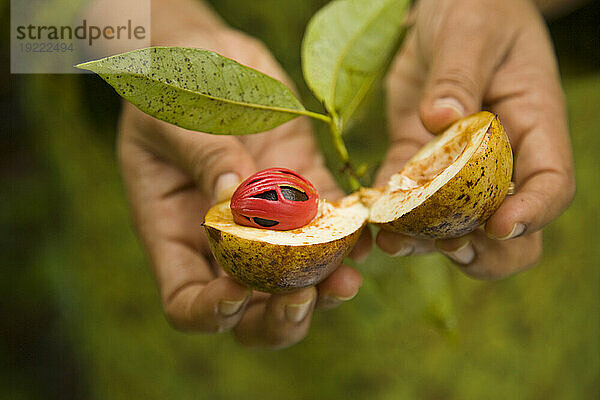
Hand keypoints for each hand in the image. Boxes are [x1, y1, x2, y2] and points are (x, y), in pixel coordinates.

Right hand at [118, 28, 369, 347]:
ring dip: (323, 288)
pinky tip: (365, 233)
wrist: (207, 55)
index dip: (210, 312)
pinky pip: (329, 226)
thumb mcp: (172, 118)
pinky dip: (349, 237)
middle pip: (248, 310)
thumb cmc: (170, 82)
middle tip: (303, 299)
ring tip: (348, 280)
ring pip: (296, 279)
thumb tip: (237, 202)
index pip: (185, 301)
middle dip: (277, 318)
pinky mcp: (303, 189)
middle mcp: (222, 238)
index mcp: (174, 231)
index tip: (237, 290)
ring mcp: (267, 220)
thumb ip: (205, 159)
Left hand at [376, 0, 574, 278]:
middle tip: (446, 248)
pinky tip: (371, 220)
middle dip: (482, 250)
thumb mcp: (470, 32)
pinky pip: (407, 200)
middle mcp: (501, 159)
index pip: (550, 184)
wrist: (444, 10)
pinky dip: (392, 216)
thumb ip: (459, 75)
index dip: (532, 212)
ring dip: (427, 243)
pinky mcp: (418, 161)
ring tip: (393, 244)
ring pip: (455, 226)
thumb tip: (442, 120)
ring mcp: (457, 167)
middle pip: (510, 230)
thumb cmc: (474, 10)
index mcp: (534, 126)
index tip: (498, 224)